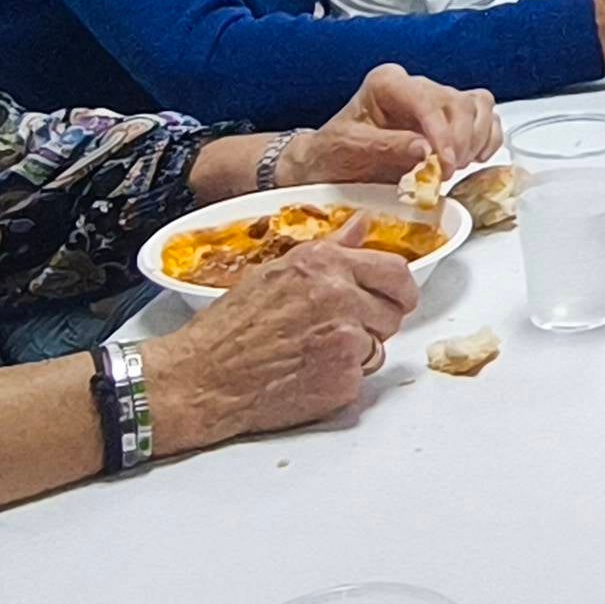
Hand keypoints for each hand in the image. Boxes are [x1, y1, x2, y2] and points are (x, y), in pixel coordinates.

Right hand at [143, 213, 418, 448]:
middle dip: (374, 322)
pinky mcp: (343, 379)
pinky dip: (341, 379)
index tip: (397, 298)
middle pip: (393, 312)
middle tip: (339, 331)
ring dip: (357, 353)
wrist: (204, 377)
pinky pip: (361, 378)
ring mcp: (345, 339)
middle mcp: (339, 296)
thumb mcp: (277, 271)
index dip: (400, 289)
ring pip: (378, 347)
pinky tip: (308, 374)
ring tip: (313, 352)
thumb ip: (331, 249)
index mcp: (324, 263)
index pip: (395, 271)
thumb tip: (362, 223)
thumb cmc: (230, 327)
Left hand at [289, 63, 501, 183]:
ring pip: (478, 106)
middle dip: (460, 140)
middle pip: (459, 102)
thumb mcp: (349, 149)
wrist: (328, 163)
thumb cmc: (333, 153)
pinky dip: (487, 139)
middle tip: (446, 173)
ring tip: (456, 167)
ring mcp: (435, 100)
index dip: (442, 133)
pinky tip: (474, 159)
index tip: (444, 164)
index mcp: (387, 83)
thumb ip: (386, 147)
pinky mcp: (449, 119)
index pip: (428, 100)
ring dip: (475, 140)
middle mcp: (415, 86)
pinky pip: (485, 118)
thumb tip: (426, 151)